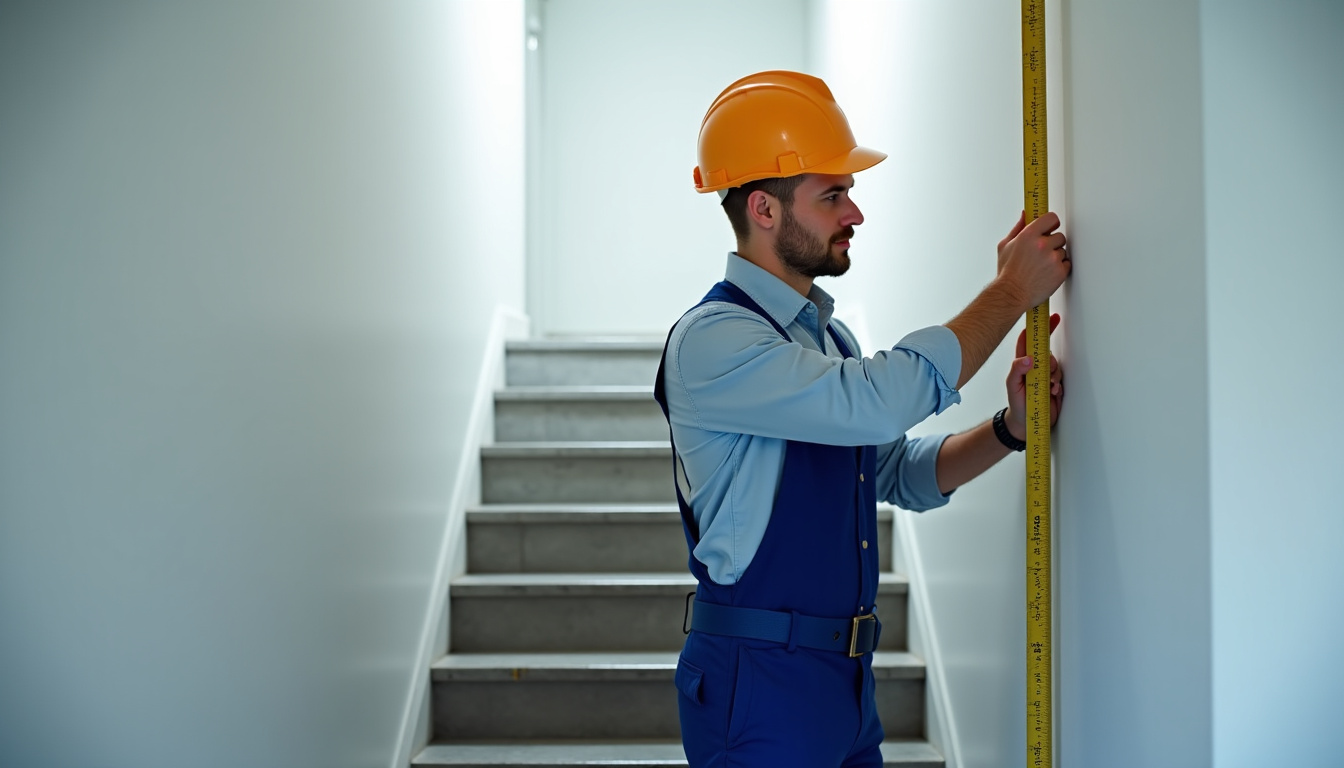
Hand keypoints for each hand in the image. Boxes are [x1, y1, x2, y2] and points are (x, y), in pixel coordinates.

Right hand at [996, 211, 1070, 309]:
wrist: (1011, 294)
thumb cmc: (1007, 273)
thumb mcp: (1005, 246)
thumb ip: (1018, 227)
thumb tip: (1025, 215)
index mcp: (1029, 235)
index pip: (1051, 218)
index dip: (1051, 223)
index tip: (1049, 228)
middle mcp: (1042, 245)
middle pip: (1059, 236)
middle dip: (1052, 244)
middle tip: (1040, 254)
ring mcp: (1053, 258)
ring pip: (1063, 251)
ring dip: (1055, 257)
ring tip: (1040, 266)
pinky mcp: (1060, 271)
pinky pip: (1067, 264)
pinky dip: (1059, 268)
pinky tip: (1046, 273)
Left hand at [1003, 313, 1062, 440]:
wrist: (1028, 424)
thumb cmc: (1017, 404)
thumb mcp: (1013, 387)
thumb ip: (1016, 371)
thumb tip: (1027, 359)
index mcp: (1022, 364)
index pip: (1029, 341)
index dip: (1038, 328)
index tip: (1048, 318)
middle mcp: (1035, 368)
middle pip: (1046, 352)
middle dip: (1049, 359)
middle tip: (1046, 371)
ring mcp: (1045, 377)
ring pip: (1055, 366)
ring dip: (1053, 375)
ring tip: (1046, 387)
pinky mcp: (1055, 386)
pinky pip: (1061, 379)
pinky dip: (1057, 385)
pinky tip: (1052, 392)